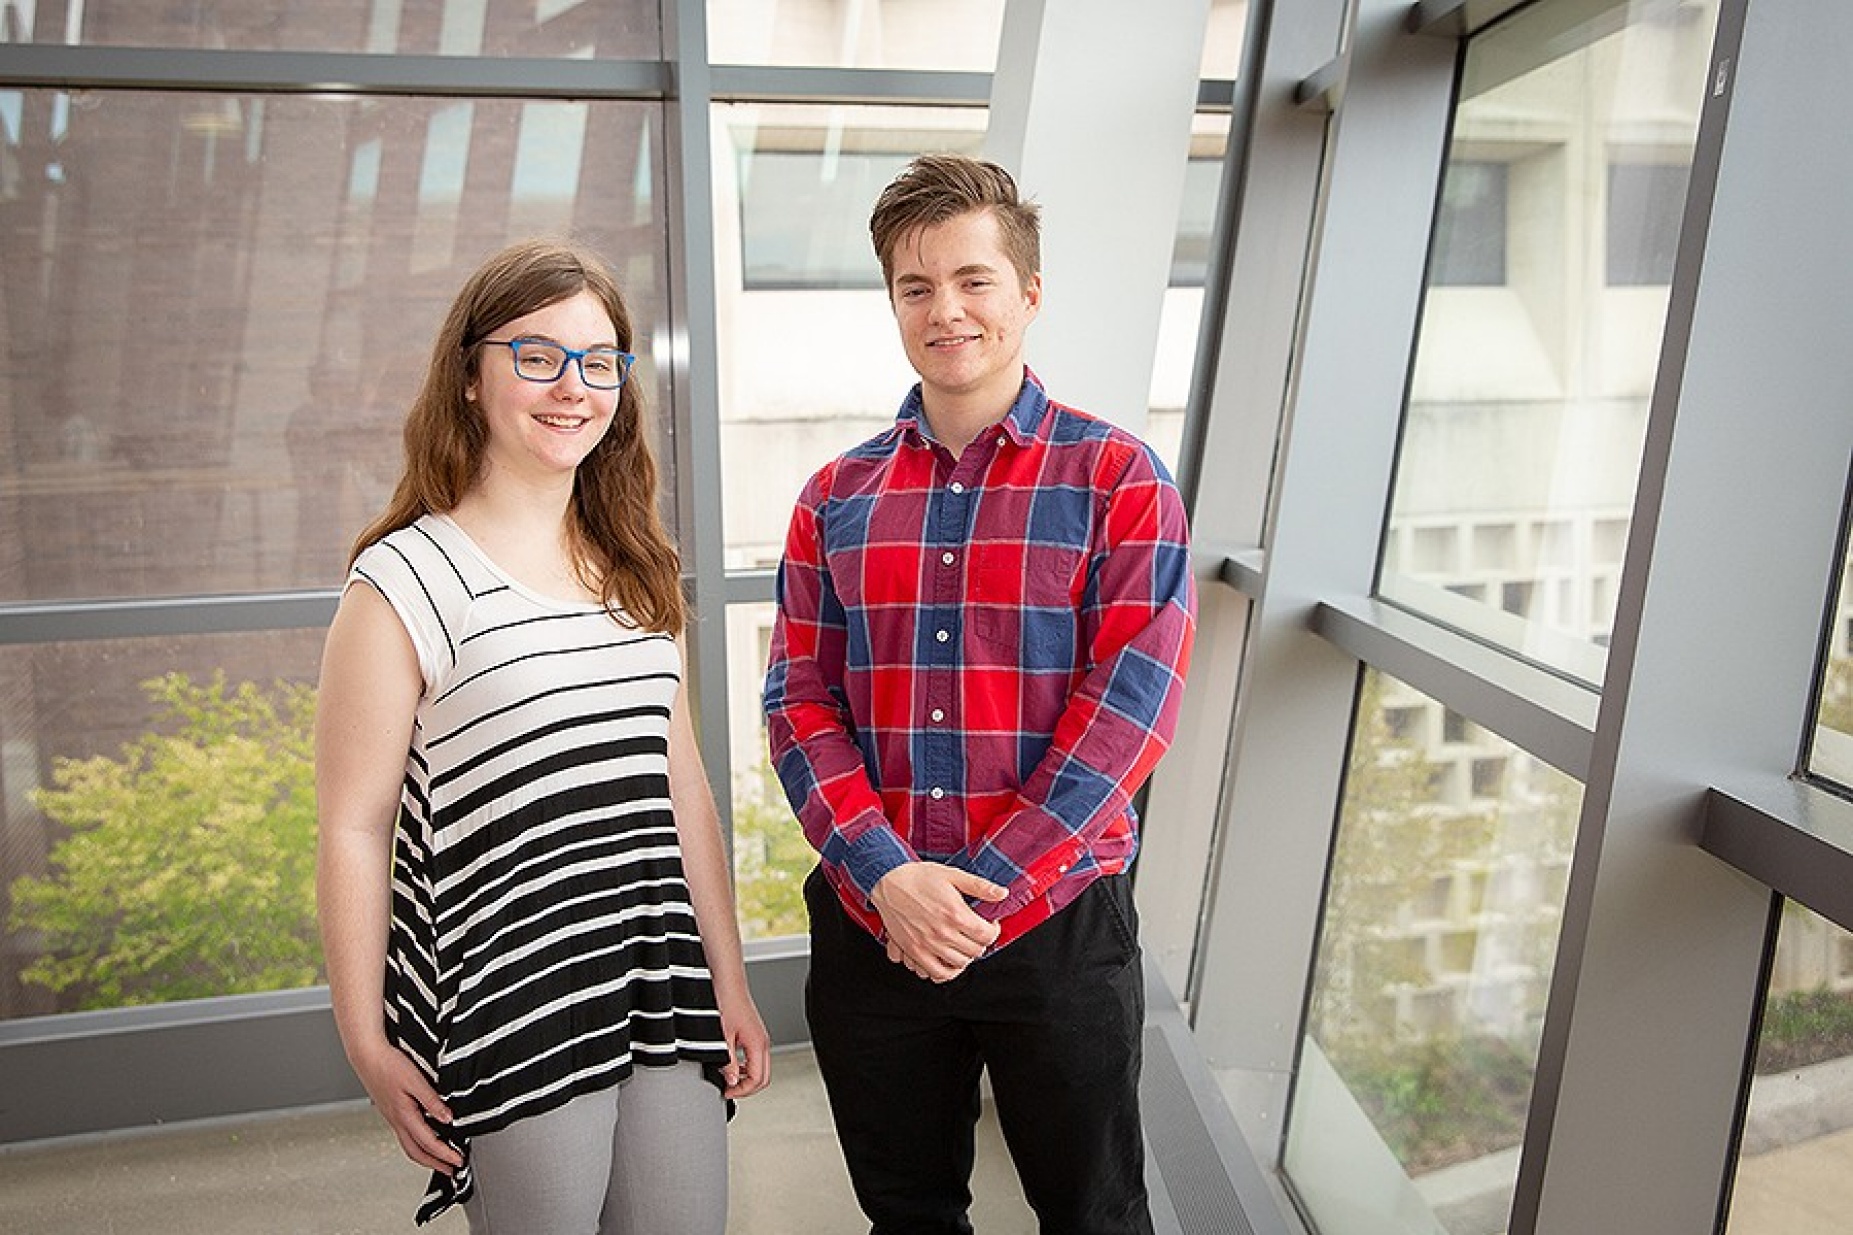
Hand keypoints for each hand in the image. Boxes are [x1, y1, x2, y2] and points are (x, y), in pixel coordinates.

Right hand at [348, 1039, 462, 1174]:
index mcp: (404, 1115)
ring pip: (409, 1145)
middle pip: (416, 1152)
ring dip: (425, 1156)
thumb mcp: (415, 1080)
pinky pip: (404, 1135)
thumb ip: (432, 1101)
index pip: (428, 1143)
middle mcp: (396, 1120)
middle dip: (434, 1164)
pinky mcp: (391, 1112)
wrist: (367, 1055)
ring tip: (439, 1160)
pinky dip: (417, 1144)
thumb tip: (448, 1119)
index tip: (458, 1161)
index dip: (445, 1155)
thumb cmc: (388, 1064)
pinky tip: (424, 1138)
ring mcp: (392, 1117)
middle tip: (450, 1170)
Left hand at [717, 987, 772, 1098]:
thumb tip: (731, 1080)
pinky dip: (745, 1067)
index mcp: (758, 1044)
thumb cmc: (726, 1002)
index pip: (758, 1079)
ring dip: (746, 1078)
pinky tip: (732, 1065)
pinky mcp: (754, 1035)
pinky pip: (755, 1058)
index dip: (742, 1091)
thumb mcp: (722, 1037)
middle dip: (747, 1088)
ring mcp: (759, 1038)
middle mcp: (762, 1042)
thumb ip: (727, 1062)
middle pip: (764, 1077)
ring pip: (760, 1068)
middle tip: (729, 1090)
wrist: (727, 983)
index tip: (727, 1092)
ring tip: (728, 1079)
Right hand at [871, 862, 1007, 982]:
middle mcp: (943, 933)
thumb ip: (979, 886)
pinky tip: (947, 961)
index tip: (989, 925)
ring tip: (963, 945)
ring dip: (965, 956)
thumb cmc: (918, 877)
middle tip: (976, 934)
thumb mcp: (952, 875)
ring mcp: (927, 945)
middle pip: (975, 951)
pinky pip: (935, 973)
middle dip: (980, 943)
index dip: (993, 931)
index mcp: (955, 914)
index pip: (987, 935)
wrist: (888, 881)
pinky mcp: (914, 951)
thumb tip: (1002, 893)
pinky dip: (945, 972)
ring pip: (959, 964)